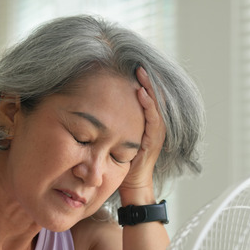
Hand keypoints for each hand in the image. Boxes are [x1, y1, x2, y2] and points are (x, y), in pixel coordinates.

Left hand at [119, 67, 165, 201]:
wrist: (132, 185)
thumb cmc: (121, 162)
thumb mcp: (116, 136)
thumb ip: (111, 123)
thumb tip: (94, 105)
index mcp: (145, 124)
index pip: (146, 98)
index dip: (141, 82)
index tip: (131, 67)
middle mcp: (153, 126)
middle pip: (153, 97)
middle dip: (146, 80)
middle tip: (137, 64)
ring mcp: (155, 133)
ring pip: (155, 105)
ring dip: (149, 88)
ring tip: (141, 73)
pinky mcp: (153, 141)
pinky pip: (154, 119)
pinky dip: (148, 105)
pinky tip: (141, 93)